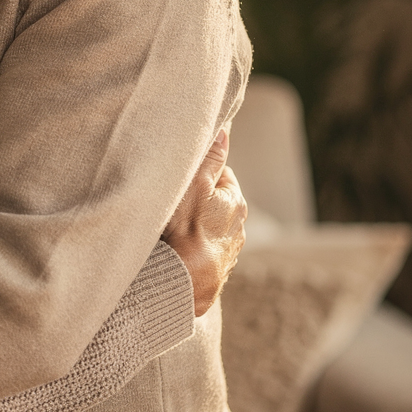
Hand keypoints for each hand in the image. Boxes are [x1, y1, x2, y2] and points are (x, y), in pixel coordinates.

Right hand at [161, 130, 246, 317]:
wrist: (184, 282)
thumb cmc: (186, 229)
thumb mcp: (196, 184)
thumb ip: (210, 157)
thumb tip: (224, 130)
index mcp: (235, 201)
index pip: (220, 175)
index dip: (199, 174)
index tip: (181, 179)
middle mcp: (239, 227)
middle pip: (215, 203)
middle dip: (198, 201)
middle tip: (174, 204)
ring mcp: (229, 251)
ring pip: (210, 229)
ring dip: (196, 227)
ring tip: (172, 231)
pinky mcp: (217, 272)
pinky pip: (203, 252)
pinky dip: (193, 249)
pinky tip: (177, 252)